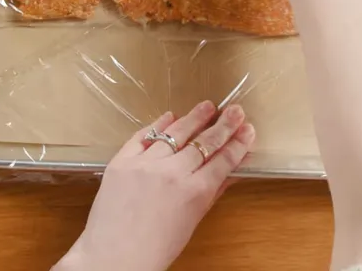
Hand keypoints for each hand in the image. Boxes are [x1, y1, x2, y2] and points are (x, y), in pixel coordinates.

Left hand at [55, 102, 255, 270]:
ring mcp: (145, 164)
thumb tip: (230, 174)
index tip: (248, 130)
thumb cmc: (155, 249)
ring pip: (176, 133)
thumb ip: (211, 194)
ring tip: (207, 106)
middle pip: (204, 142)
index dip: (238, 144)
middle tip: (236, 110)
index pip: (223, 161)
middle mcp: (172, 173)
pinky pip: (143, 136)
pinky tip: (170, 116)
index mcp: (194, 193)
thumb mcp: (191, 222)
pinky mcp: (122, 161)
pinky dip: (158, 125)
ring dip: (194, 118)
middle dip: (224, 125)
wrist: (113, 257)